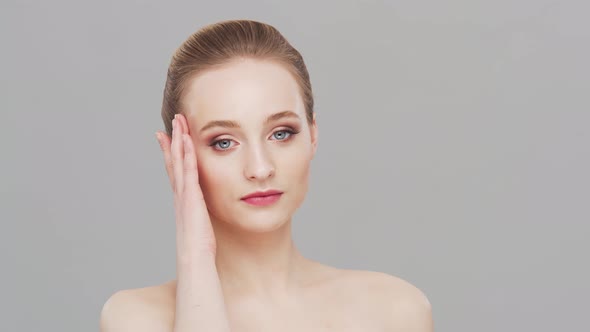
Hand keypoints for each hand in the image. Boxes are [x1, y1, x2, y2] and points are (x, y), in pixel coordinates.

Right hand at [155, 114, 216, 259]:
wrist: (195, 260)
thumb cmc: (200, 248)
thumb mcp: (201, 225)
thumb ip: (201, 215)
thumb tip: (204, 213)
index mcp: (184, 199)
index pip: (177, 170)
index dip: (173, 152)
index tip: (170, 135)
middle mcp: (180, 194)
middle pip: (175, 160)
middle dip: (174, 139)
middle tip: (173, 119)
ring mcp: (184, 195)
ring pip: (180, 162)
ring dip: (179, 140)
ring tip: (178, 121)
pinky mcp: (191, 198)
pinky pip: (189, 172)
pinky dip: (187, 156)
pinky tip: (188, 141)